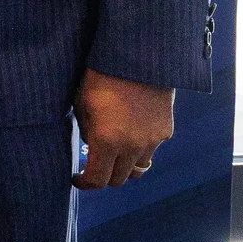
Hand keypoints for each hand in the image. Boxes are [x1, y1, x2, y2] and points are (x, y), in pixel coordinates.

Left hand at [73, 69, 173, 189]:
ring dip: (124, 166)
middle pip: (118, 179)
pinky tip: (129, 134)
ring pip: (137, 169)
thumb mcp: (82, 105)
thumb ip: (87, 133)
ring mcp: (152, 140)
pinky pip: (150, 150)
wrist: (138, 58)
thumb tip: (92, 148)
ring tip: (113, 153)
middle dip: (103, 175)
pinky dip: (139, 150)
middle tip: (93, 164)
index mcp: (106, 141)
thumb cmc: (100, 77)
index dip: (84, 183)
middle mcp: (132, 146)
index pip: (97, 180)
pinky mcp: (165, 131)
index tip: (77, 177)